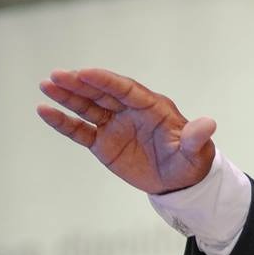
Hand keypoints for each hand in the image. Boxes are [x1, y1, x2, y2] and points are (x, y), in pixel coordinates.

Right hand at [37, 68, 216, 193]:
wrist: (180, 182)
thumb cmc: (192, 162)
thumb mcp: (197, 152)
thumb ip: (197, 138)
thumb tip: (209, 123)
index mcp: (153, 107)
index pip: (126, 89)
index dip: (106, 81)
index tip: (85, 72)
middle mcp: (130, 111)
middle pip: (102, 93)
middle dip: (80, 84)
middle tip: (57, 75)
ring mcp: (115, 125)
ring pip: (88, 107)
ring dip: (67, 96)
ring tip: (46, 85)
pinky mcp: (103, 143)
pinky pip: (80, 130)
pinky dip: (63, 122)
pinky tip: (44, 110)